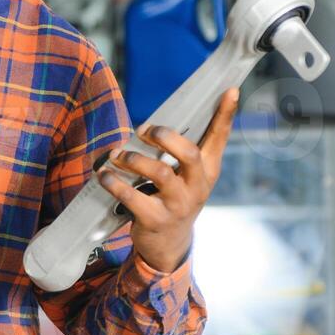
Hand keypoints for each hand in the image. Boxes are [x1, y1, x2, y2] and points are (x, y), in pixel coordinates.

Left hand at [99, 88, 238, 272]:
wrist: (169, 244)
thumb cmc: (176, 198)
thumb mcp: (189, 176)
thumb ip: (184, 149)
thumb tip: (164, 117)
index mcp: (207, 170)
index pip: (219, 138)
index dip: (225, 114)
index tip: (230, 90)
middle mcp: (197, 186)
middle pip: (188, 153)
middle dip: (165, 137)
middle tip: (146, 130)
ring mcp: (177, 204)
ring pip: (159, 172)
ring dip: (133, 159)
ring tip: (118, 155)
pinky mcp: (155, 219)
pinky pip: (132, 197)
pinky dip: (114, 182)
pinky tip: (104, 174)